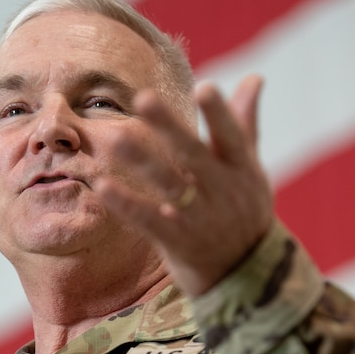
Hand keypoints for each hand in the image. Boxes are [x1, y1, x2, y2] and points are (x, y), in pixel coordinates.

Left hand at [95, 75, 273, 296]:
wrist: (244, 276)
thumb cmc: (243, 212)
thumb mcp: (250, 171)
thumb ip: (244, 124)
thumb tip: (253, 77)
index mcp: (241, 169)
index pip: (232, 137)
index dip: (220, 115)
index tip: (205, 87)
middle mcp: (221, 191)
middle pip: (194, 155)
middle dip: (170, 127)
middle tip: (144, 97)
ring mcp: (198, 217)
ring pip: (168, 185)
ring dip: (141, 161)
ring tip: (114, 138)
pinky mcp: (177, 240)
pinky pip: (148, 219)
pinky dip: (125, 203)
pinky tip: (101, 185)